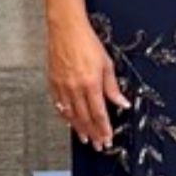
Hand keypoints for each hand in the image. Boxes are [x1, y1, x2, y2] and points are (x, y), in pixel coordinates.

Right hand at [46, 16, 130, 150]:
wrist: (66, 30)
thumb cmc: (87, 42)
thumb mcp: (107, 63)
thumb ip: (113, 86)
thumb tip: (122, 102)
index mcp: (90, 84)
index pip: (98, 113)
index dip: (103, 129)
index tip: (107, 139)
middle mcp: (75, 89)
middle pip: (85, 118)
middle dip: (92, 133)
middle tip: (97, 145)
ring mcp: (62, 87)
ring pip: (71, 115)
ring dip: (79, 129)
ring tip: (85, 138)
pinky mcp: (53, 84)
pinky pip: (59, 106)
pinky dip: (65, 116)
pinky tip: (69, 122)